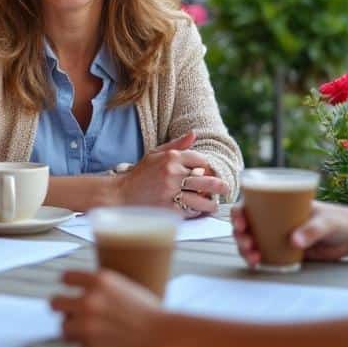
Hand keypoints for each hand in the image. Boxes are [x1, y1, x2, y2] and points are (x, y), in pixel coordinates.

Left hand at [51, 270, 168, 346]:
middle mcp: (89, 301)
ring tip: (87, 328)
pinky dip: (85, 343)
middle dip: (62, 306)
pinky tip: (99, 340)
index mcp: (99, 280)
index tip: (67, 287)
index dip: (67, 284)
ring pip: (63, 326)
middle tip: (70, 310)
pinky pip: (77, 344)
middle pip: (55, 302)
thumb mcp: (123, 284)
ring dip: (72, 327)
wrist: (161, 336)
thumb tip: (80, 287)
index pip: (65, 277)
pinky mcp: (89, 346)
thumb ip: (99, 285)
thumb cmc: (148, 311)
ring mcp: (87, 325)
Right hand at [116, 133, 230, 215]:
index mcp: (171, 157)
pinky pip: (190, 211)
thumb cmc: (140, 174)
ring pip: (201, 199)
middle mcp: (172, 173)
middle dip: (220, 186)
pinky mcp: (168, 209)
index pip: (201, 160)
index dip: (209, 167)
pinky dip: (197, 212)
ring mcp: (170, 192)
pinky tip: (199, 211)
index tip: (210, 173)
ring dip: (211, 203)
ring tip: (214, 204)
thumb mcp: (155, 154)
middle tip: (226, 189)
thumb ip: (177, 145)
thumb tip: (194, 134)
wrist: (121, 194)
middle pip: (206, 179)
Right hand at [231, 200, 347, 266]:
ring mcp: (277, 235)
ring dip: (246, 249)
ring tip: (253, 259)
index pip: (251, 203)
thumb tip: (294, 242)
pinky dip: (256, 259)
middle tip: (248, 245)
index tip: (240, 222)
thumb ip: (312, 231)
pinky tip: (256, 265)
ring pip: (252, 240)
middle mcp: (274, 218)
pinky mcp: (284, 251)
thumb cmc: (339, 221)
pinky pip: (264, 254)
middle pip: (247, 224)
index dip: (239, 212)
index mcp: (280, 203)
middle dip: (240, 235)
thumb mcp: (327, 222)